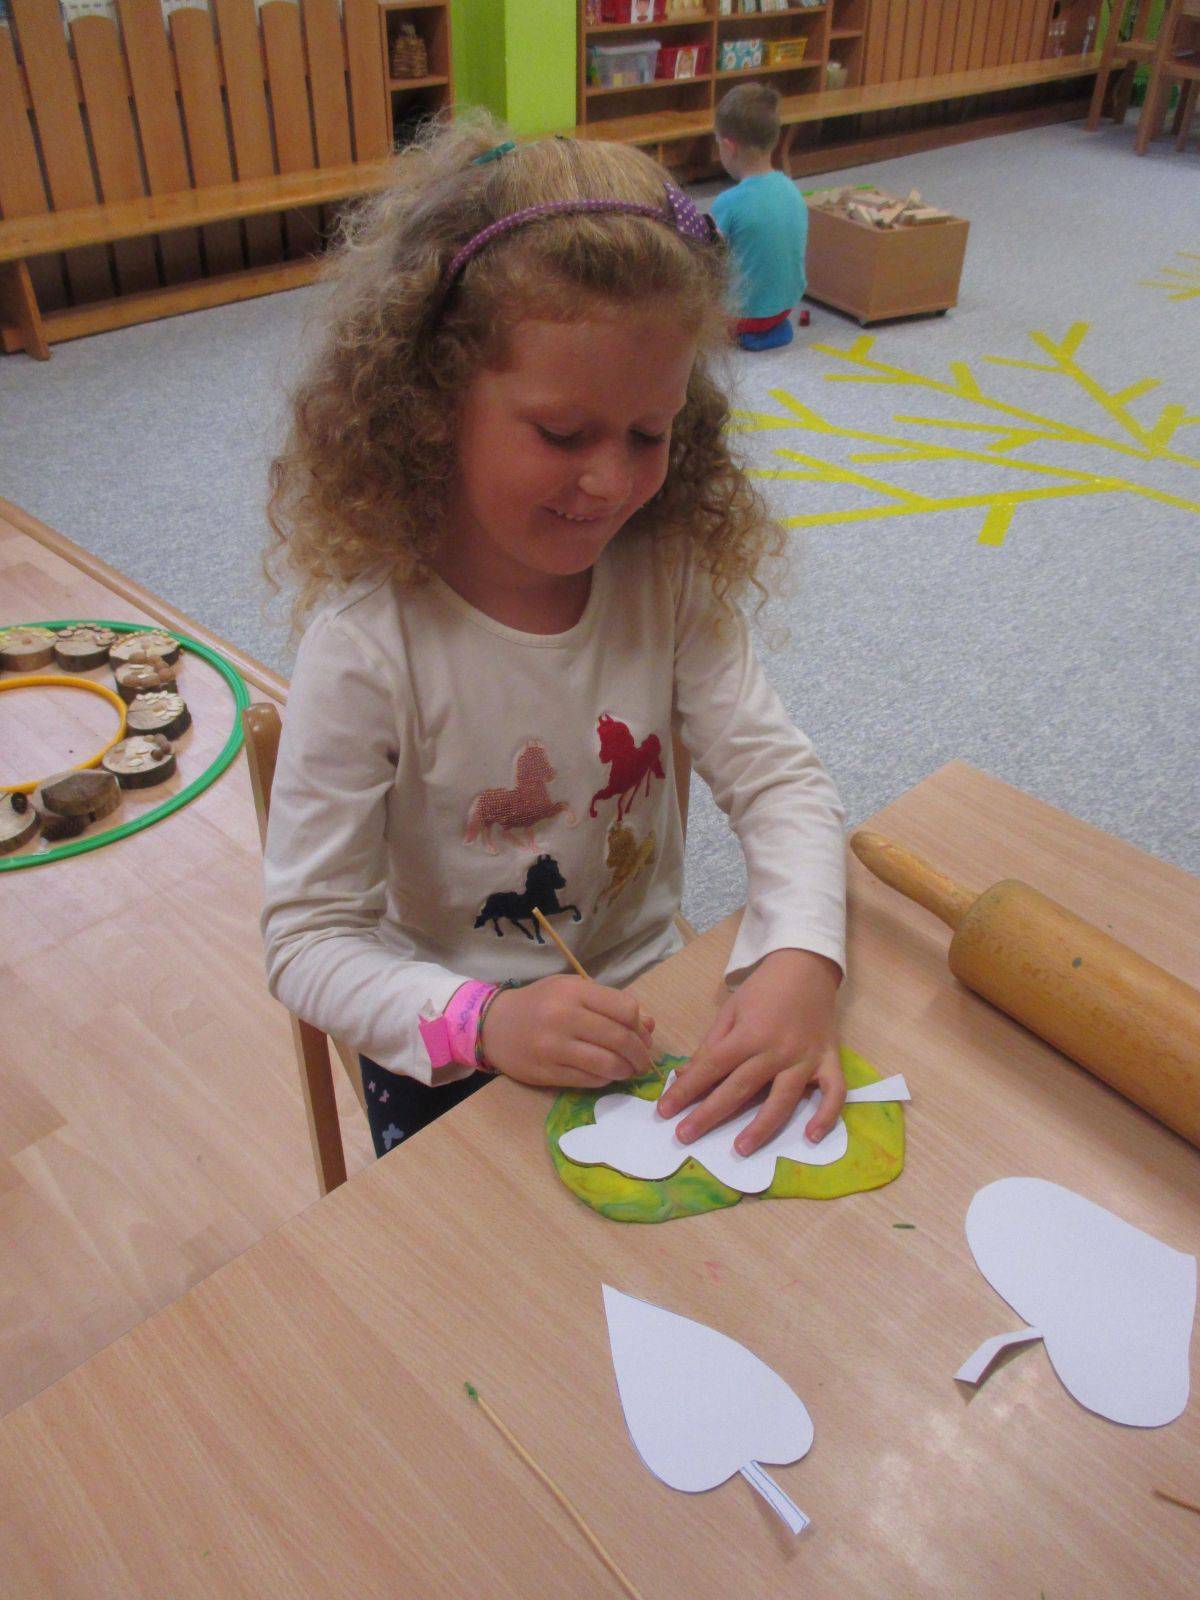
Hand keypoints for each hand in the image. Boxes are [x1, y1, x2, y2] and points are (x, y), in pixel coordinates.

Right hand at [480, 975, 655, 1088]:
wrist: (494, 1025)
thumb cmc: (538, 1003)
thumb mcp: (572, 991)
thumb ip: (609, 1004)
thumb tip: (648, 1026)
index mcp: (573, 991)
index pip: (625, 1009)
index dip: (640, 1026)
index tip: (642, 1035)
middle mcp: (564, 1017)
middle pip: (620, 1038)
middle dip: (640, 1054)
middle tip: (643, 1061)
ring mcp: (554, 1047)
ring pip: (607, 1064)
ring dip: (626, 1071)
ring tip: (628, 1070)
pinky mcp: (547, 1072)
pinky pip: (589, 1080)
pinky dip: (605, 1079)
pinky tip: (607, 1075)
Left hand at [655, 949, 843, 1155]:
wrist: (806, 966)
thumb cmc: (763, 990)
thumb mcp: (731, 1011)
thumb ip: (711, 1046)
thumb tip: (686, 1077)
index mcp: (748, 1034)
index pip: (711, 1068)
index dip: (686, 1090)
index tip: (665, 1111)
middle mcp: (777, 1050)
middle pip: (740, 1088)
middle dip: (709, 1115)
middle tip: (684, 1136)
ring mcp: (806, 1058)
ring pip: (783, 1099)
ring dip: (761, 1127)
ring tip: (740, 1148)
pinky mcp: (830, 1061)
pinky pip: (833, 1092)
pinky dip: (826, 1116)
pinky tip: (811, 1137)